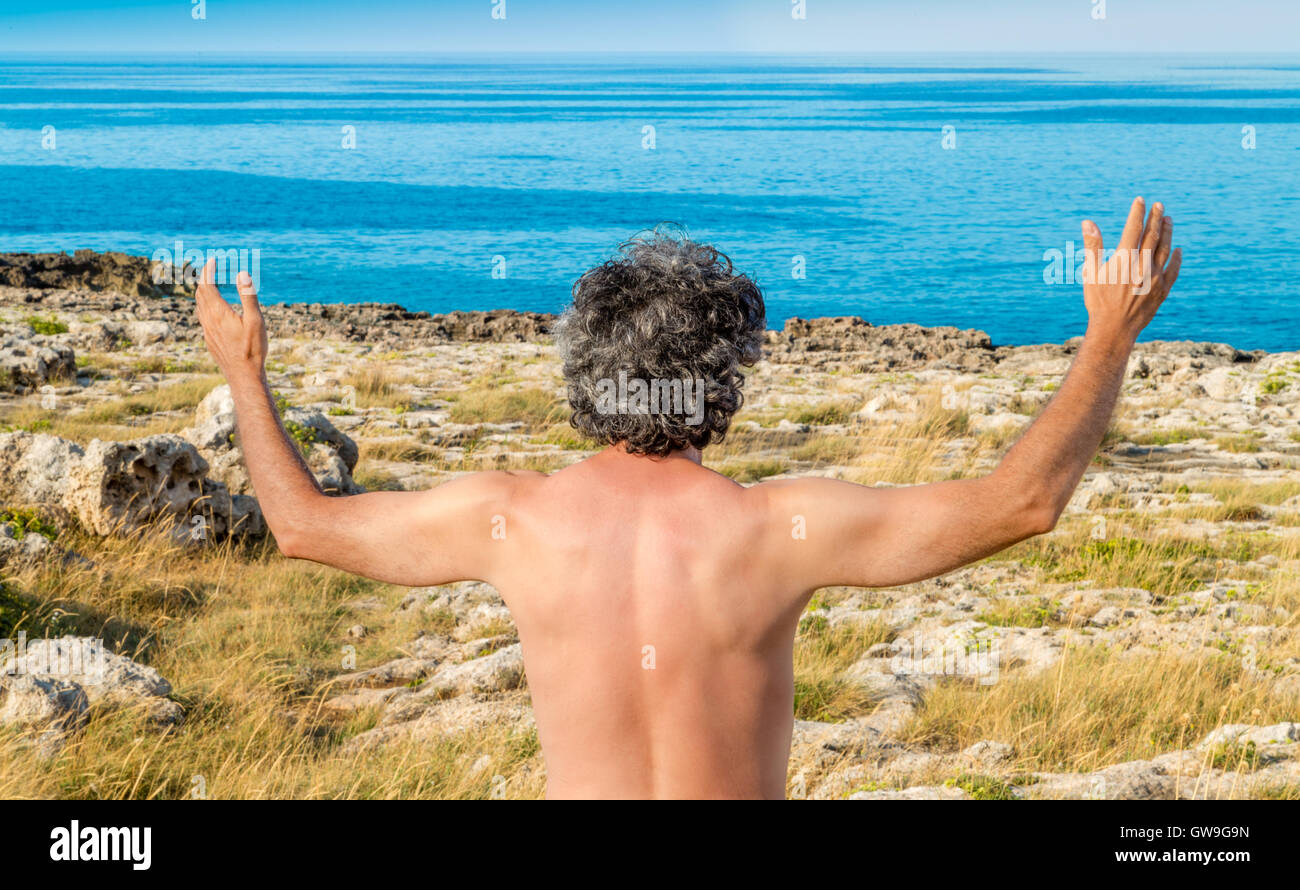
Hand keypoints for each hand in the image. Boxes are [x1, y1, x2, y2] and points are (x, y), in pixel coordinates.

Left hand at [194, 257, 267, 380]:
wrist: (243, 376)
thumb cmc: (252, 349)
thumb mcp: (256, 321)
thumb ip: (248, 296)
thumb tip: (242, 273)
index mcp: (219, 312)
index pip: (207, 285)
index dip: (208, 271)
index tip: (213, 260)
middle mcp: (209, 320)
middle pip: (200, 294)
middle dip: (204, 279)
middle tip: (210, 269)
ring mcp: (207, 331)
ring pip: (199, 306)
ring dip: (202, 292)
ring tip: (209, 285)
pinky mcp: (209, 340)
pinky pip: (202, 317)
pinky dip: (204, 306)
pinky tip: (211, 310)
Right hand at [1081, 196, 1181, 342]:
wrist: (1114, 329)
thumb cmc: (1098, 301)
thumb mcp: (1091, 273)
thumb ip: (1092, 246)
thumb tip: (1088, 223)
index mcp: (1124, 259)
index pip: (1134, 228)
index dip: (1137, 212)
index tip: (1140, 200)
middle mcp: (1143, 265)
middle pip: (1153, 235)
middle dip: (1156, 217)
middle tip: (1159, 205)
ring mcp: (1155, 277)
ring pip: (1165, 249)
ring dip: (1167, 233)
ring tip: (1169, 220)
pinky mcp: (1162, 290)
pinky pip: (1173, 270)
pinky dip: (1176, 258)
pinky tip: (1178, 250)